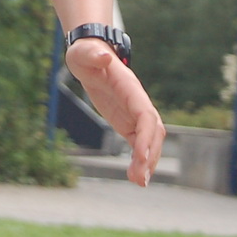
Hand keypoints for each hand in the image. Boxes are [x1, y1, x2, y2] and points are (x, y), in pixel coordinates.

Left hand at [66, 38, 164, 186]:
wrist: (89, 56)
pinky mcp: (127, 121)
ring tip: (138, 183)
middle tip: (140, 179)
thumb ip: (93, 55)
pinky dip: (139, 160)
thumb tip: (105, 56)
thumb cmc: (86, 54)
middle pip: (153, 130)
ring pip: (150, 140)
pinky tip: (134, 177)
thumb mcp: (83, 53)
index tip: (141, 156)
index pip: (145, 113)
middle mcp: (137, 101)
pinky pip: (139, 143)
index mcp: (130, 87)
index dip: (146, 134)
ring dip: (147, 162)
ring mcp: (134, 112)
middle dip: (150, 154)